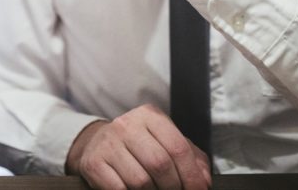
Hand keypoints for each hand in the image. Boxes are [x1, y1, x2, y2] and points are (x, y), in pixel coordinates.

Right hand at [66, 105, 210, 189]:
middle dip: (173, 187)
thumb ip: (191, 157)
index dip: (191, 175)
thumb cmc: (138, 145)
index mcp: (149, 116)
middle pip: (160, 165)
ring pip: (141, 181)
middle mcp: (127, 125)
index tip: (198, 189)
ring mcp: (108, 143)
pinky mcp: (94, 162)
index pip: (177, 147)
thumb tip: (203, 179)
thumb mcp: (165, 142)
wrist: (96, 144)